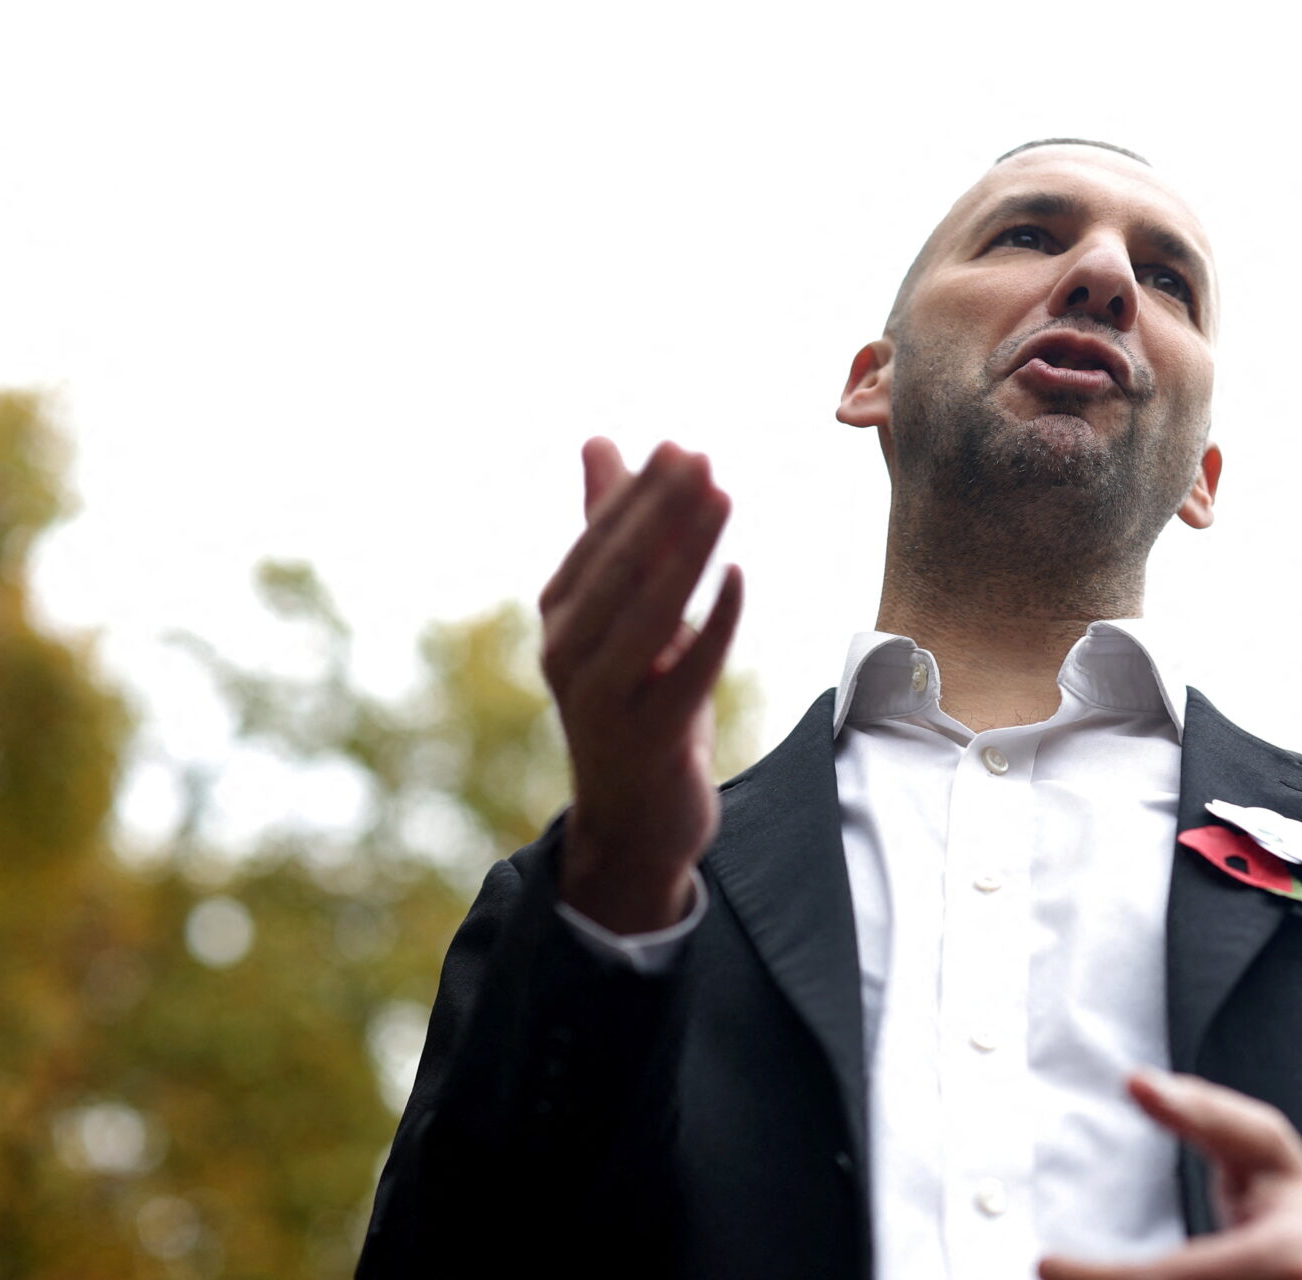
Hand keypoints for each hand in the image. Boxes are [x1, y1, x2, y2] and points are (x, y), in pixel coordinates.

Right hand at [539, 437, 743, 931]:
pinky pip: (687, 671)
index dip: (638, 496)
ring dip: (688, 553)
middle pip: (619, 571)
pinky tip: (740, 577)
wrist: (635, 816)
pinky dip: (714, 624)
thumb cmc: (634, 699)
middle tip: (700, 458)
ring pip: (650, 614)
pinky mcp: (649, 736)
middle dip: (660, 512)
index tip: (679, 448)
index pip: (598, 544)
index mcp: (561, 616)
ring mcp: (604, 699)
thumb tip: (598, 442)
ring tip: (722, 498)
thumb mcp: (622, 613)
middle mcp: (570, 654)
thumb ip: (609, 533)